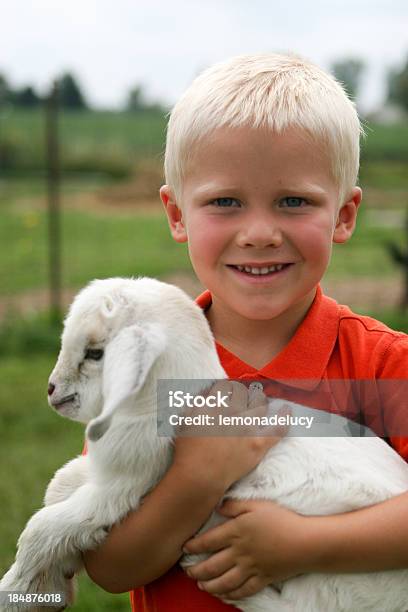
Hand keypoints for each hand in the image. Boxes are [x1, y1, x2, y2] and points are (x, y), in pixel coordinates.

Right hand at [173, 381, 286, 491]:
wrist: (200, 476)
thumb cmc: (188, 450)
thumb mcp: (186, 419)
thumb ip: (198, 403)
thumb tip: (209, 394)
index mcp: (214, 404)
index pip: (224, 386)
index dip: (225, 388)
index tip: (226, 391)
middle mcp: (232, 411)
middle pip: (243, 392)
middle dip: (242, 392)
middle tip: (241, 395)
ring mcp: (247, 427)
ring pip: (260, 404)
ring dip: (259, 399)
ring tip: (259, 398)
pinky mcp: (258, 444)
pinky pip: (277, 429)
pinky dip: (284, 418)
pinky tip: (287, 410)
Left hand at [183, 499, 308, 599]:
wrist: (305, 541)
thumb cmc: (281, 519)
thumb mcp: (257, 504)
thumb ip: (235, 505)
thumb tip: (217, 505)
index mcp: (236, 532)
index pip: (208, 541)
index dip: (193, 546)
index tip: (184, 548)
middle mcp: (240, 553)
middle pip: (211, 566)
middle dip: (196, 570)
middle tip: (187, 572)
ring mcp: (251, 568)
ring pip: (224, 582)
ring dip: (209, 585)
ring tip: (201, 585)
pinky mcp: (262, 579)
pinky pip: (243, 591)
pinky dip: (230, 595)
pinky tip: (224, 594)